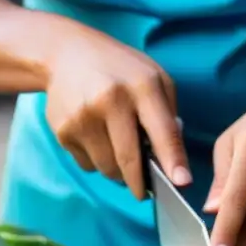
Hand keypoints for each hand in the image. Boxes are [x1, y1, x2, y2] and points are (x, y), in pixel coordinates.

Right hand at [44, 27, 190, 198]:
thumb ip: (168, 115)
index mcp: (141, 86)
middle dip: (140, 183)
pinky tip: (96, 138)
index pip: (162, 130)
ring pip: (107, 168)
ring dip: (117, 171)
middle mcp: (110, 101)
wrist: (66, 53)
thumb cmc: (120, 69)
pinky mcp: (63, 131)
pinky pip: (87, 165)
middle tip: (145, 192)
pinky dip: (97, 161)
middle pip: (129, 160)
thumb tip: (173, 161)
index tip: (182, 183)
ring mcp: (82, 117)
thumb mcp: (154, 78)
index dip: (173, 160)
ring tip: (118, 150)